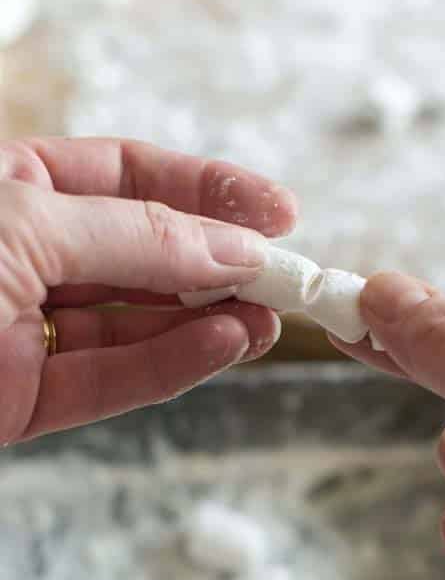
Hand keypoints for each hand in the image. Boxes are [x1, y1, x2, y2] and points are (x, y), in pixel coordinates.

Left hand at [0, 137, 296, 441]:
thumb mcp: (24, 223)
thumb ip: (135, 237)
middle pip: (143, 256)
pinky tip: (224, 346)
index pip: (127, 177)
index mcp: (13, 190)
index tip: (279, 213)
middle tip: (283, 277)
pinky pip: (109, 381)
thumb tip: (233, 250)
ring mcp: (25, 333)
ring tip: (267, 319)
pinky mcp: (24, 402)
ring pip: (134, 327)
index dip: (206, 191)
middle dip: (218, 265)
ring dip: (209, 323)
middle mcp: (25, 258)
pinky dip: (170, 366)